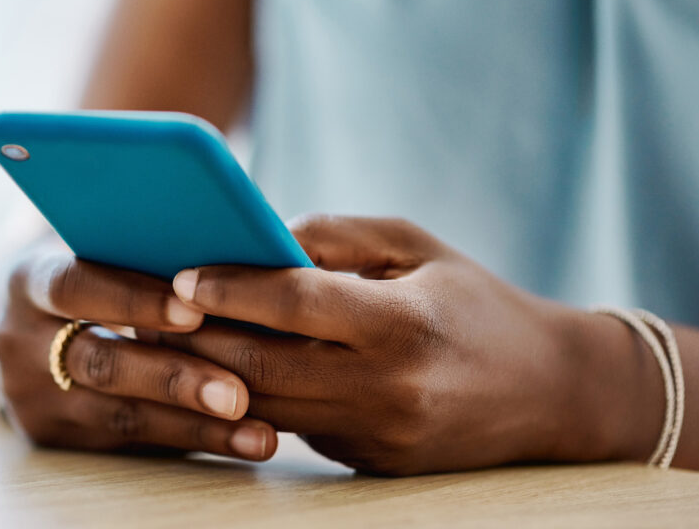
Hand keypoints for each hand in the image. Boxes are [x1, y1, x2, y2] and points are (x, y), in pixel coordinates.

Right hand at [0, 246, 277, 460]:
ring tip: (258, 434)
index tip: (196, 310)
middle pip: (100, 363)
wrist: (28, 326)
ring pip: (121, 416)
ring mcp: (33, 398)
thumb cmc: (93, 274)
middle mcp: (19, 342)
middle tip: (237, 394)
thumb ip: (146, 255)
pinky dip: (192, 441)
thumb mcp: (97, 253)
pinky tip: (240, 441)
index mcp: (28, 280)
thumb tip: (244, 257)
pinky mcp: (55, 438)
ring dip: (197, 426)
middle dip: (174, 379)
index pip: (77, 286)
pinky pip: (132, 442)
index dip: (134, 299)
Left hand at [143, 215, 660, 474]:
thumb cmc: (475, 302)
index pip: (295, 305)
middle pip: (262, 366)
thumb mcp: (418, 247)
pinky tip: (221, 370)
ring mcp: (378, 436)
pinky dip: (254, 398)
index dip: (230, 287)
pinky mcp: (370, 462)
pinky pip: (295, 426)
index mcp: (403, 325)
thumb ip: (337, 237)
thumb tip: (259, 238)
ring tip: (167, 342)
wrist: (551, 392)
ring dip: (209, 376)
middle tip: (148, 312)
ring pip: (267, 406)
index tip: (180, 273)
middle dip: (195, 339)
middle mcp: (389, 390)